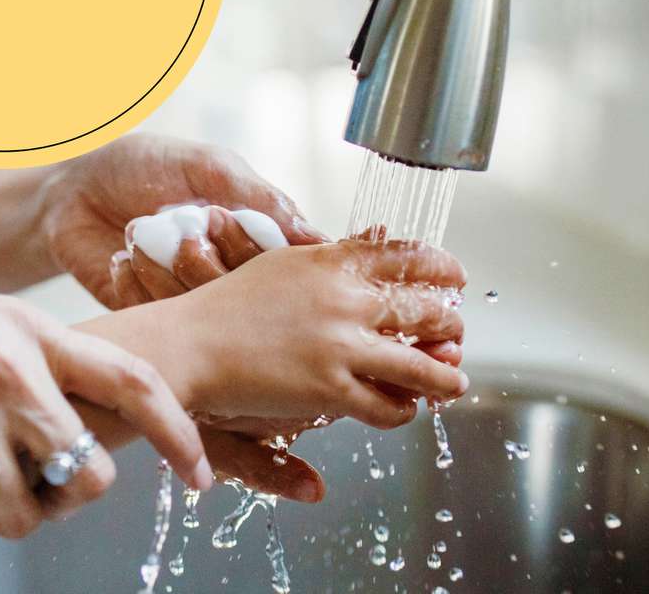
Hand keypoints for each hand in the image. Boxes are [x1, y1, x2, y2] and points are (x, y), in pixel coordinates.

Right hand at [0, 236, 211, 556]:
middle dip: (62, 499)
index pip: (135, 382)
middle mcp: (8, 372)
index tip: (201, 474)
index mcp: (32, 331)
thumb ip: (28, 360)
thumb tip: (69, 425)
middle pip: (85, 473)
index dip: (179, 432)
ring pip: (20, 513)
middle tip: (25, 493)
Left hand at [39, 134, 325, 307]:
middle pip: (249, 300)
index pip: (288, 268)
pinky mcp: (150, 321)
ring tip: (140, 230)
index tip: (226, 222)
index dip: (264, 255)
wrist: (71, 189)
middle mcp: (228, 275)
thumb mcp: (207, 166)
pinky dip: (137, 285)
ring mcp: (189, 302)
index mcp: (254, 239)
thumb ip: (259, 196)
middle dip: (211, 261)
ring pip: (201, 312)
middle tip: (186, 227)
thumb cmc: (144, 167)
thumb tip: (314, 237)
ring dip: (166, 268)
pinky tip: (122, 257)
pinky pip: (158, 320)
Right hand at [96, 239, 468, 430]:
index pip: (407, 256)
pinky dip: (404, 409)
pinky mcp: (329, 389)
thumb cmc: (230, 303)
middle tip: (458, 329)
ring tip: (455, 380)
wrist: (190, 343)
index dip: (441, 266)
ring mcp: (339, 345)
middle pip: (424, 309)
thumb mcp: (287, 261)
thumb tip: (379, 239)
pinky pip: (386, 405)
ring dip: (445, 375)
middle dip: (451, 323)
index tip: (456, 275)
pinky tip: (406, 408)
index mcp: (333, 261)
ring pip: (419, 364)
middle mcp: (344, 299)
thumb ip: (334, 255)